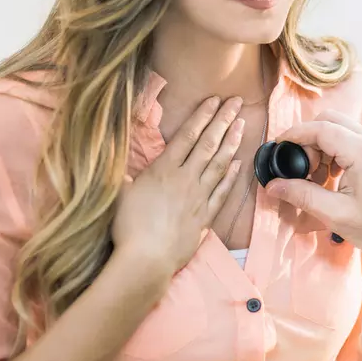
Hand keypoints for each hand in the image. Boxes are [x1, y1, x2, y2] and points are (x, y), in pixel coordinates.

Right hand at [113, 96, 243, 280]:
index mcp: (163, 170)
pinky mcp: (206, 217)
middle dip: (223, 120)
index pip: (187, 136)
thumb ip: (125, 174)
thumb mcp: (119, 192)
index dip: (202, 116)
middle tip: (236, 102)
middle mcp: (185, 179)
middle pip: (208, 144)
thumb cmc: (127, 227)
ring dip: (231, 142)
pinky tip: (239, 163)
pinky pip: (222, 192)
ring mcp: (199, 197)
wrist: (146, 259)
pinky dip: (232, 176)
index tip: (215, 101)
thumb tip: (121, 162)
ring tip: (242, 125)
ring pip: (219, 164)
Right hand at [265, 111, 361, 270]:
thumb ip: (303, 197)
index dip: (294, 135)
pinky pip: (350, 139)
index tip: (278, 149)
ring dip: (321, 147)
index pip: (319, 128)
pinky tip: (331, 178)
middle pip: (328, 120)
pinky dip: (334, 151)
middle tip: (300, 169)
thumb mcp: (338, 216)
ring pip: (339, 128)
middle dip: (307, 140)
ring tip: (315, 178)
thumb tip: (274, 186)